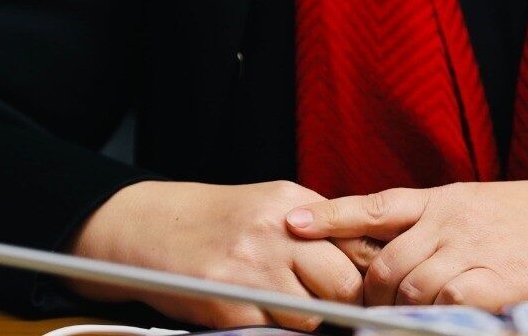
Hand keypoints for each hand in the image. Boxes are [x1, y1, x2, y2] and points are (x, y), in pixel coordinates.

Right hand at [65, 179, 381, 329]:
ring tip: (283, 301)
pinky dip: (271, 326)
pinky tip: (252, 307)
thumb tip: (368, 261)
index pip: (357, 244)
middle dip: (344, 302)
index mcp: (295, 204)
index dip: (368, 273)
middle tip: (331, 305)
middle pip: (344, 283)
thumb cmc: (224, 221)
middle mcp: (279, 232)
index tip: (371, 289)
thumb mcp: (274, 207)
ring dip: (307, 318)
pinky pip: (273, 329)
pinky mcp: (228, 303)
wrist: (157, 227)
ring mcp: (253, 268)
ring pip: (312, 314)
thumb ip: (318, 229)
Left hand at [286, 177, 527, 306]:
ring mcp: (472, 250)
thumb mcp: (487, 209)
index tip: (292, 221)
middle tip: (371, 316)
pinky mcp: (496, 283)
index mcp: (447, 198)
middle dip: (371, 295)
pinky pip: (446, 306)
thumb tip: (405, 258)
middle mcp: (451, 219)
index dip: (332, 214)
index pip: (376, 204)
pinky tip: (446, 320)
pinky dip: (437, 319)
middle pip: (383, 262)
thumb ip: (446, 230)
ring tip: (409, 322)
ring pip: (407, 288)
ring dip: (401, 313)